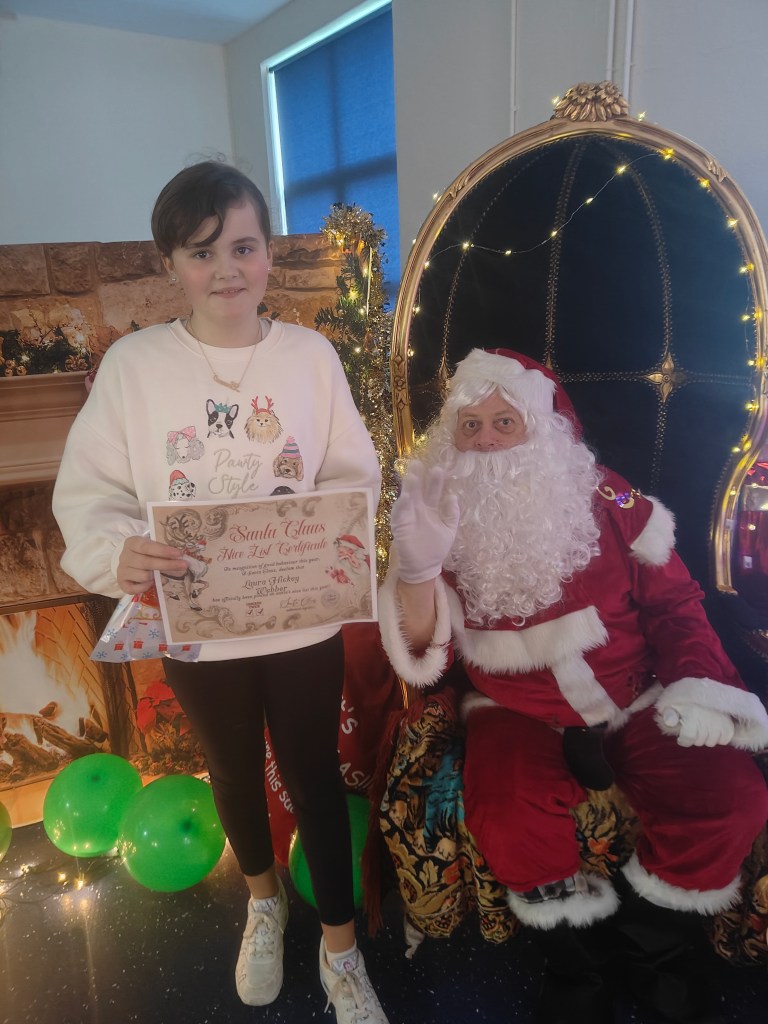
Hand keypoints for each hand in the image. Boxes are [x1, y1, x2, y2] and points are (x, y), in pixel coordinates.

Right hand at [117, 536, 187, 594]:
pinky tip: (150, 583)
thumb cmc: (144, 552)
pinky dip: (145, 587)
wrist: (128, 560)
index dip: (163, 551)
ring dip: (155, 577)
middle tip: (183, 565)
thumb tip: (181, 556)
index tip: (179, 553)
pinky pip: (134, 589)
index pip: (147, 547)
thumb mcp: (151, 546)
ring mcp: (122, 570)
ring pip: (144, 576)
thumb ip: (162, 549)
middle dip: (167, 565)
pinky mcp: (121, 583)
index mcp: (132, 543)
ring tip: (160, 575)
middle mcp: (125, 556)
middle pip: (147, 562)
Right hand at [390, 462, 459, 583]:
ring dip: (408, 488)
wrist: (423, 567)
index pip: (433, 490)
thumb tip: (453, 496)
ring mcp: (408, 515)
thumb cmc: (435, 548)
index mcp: (430, 508)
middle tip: (418, 463)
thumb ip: (452, 514)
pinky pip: (399, 514)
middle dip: (417, 476)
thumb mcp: (449, 530)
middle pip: (417, 489)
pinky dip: (402, 505)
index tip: (439, 468)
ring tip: (412, 476)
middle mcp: (418, 508)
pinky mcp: (399, 525)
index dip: (435, 480)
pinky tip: (406, 498)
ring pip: (407, 498)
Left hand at [660, 705, 734, 747]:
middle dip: (694, 738)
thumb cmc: (687, 701)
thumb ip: (669, 714)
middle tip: (693, 729)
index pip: (689, 738)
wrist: (706, 691)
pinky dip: (719, 738)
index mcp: (692, 714)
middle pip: (699, 742)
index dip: (683, 740)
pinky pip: (724, 740)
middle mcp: (707, 719)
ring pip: (711, 742)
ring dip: (706, 738)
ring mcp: (720, 722)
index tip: (682, 738)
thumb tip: (669, 721)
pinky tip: (714, 730)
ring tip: (703, 728)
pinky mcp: (729, 725)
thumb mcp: (674, 706)